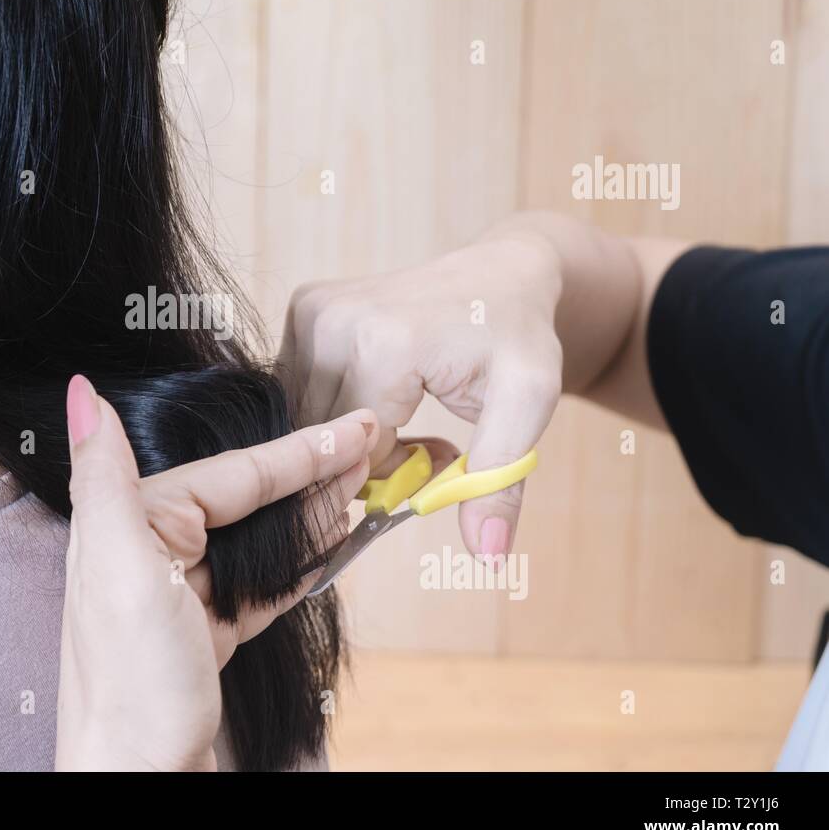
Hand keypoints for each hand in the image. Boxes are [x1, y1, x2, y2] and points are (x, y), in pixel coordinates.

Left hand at [55, 374, 375, 770]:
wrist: (138, 784)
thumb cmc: (130, 686)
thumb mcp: (117, 569)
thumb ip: (105, 475)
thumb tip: (81, 391)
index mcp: (133, 524)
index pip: (233, 473)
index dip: (300, 451)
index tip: (358, 428)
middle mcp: (149, 552)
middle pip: (247, 500)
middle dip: (312, 475)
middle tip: (374, 451)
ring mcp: (178, 596)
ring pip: (258, 540)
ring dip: (311, 514)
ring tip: (363, 490)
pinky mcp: (201, 636)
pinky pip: (259, 586)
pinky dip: (297, 567)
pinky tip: (329, 550)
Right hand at [278, 233, 563, 558]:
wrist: (503, 272)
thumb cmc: (517, 337)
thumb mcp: (526, 408)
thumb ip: (497, 481)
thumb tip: (489, 557)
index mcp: (383, 346)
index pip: (360, 456)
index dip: (400, 471)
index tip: (442, 454)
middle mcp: (334, 322)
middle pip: (329, 439)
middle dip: (372, 456)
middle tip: (425, 436)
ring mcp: (312, 311)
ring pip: (311, 419)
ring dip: (352, 433)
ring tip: (406, 410)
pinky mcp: (304, 308)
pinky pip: (303, 389)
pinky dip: (336, 403)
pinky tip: (379, 387)